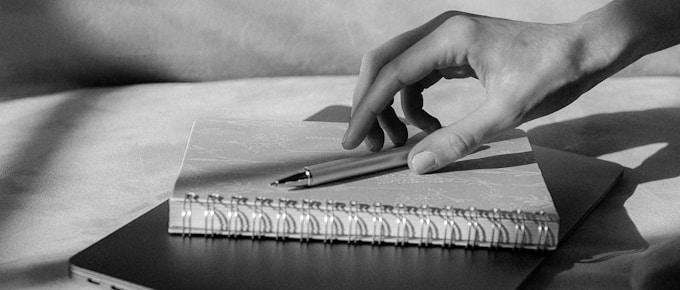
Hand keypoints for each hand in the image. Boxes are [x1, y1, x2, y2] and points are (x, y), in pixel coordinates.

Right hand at [341, 11, 624, 173]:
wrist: (582, 51)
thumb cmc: (551, 74)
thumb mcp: (506, 113)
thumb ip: (458, 138)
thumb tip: (415, 164)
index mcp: (450, 37)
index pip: (391, 72)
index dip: (366, 109)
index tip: (352, 140)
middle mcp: (441, 30)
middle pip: (382, 64)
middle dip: (369, 104)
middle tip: (367, 144)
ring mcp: (446, 38)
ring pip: (396, 70)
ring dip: (389, 106)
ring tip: (397, 141)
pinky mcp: (453, 50)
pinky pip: (417, 75)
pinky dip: (411, 103)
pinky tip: (426, 127)